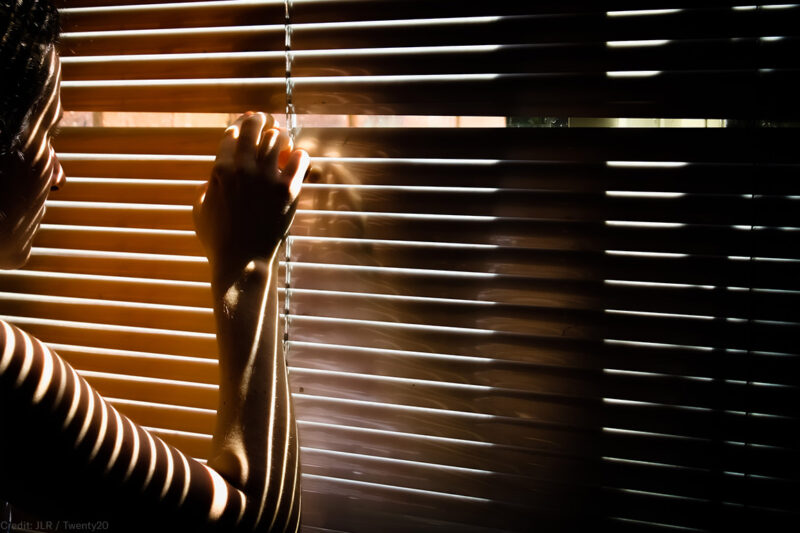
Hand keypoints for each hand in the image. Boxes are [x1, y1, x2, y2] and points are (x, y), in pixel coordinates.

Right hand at [193, 112, 309, 279]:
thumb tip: (212, 177)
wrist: (243, 261)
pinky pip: (299, 158)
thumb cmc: (218, 240)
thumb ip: (205, 187)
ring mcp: (267, 178)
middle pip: (254, 126)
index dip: (240, 126)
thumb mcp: (199, 210)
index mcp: (219, 169)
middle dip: (259, 120)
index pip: (232, 133)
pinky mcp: (288, 190)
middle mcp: (243, 168)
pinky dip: (299, 155)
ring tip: (283, 142)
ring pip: (278, 138)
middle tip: (266, 120)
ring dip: (280, 136)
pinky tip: (297, 160)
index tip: (246, 124)